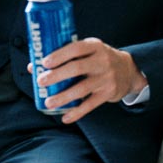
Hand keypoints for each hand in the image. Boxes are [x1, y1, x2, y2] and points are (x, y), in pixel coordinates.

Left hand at [29, 37, 146, 123]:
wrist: (128, 70)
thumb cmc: (99, 58)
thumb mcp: (87, 51)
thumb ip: (64, 56)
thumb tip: (33, 66)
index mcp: (94, 46)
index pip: (75, 48)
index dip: (59, 55)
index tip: (44, 62)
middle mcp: (101, 61)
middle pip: (76, 68)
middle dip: (57, 76)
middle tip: (41, 82)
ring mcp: (106, 78)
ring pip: (82, 89)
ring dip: (63, 97)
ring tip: (49, 102)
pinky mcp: (108, 93)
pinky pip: (90, 105)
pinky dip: (77, 112)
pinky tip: (65, 117)